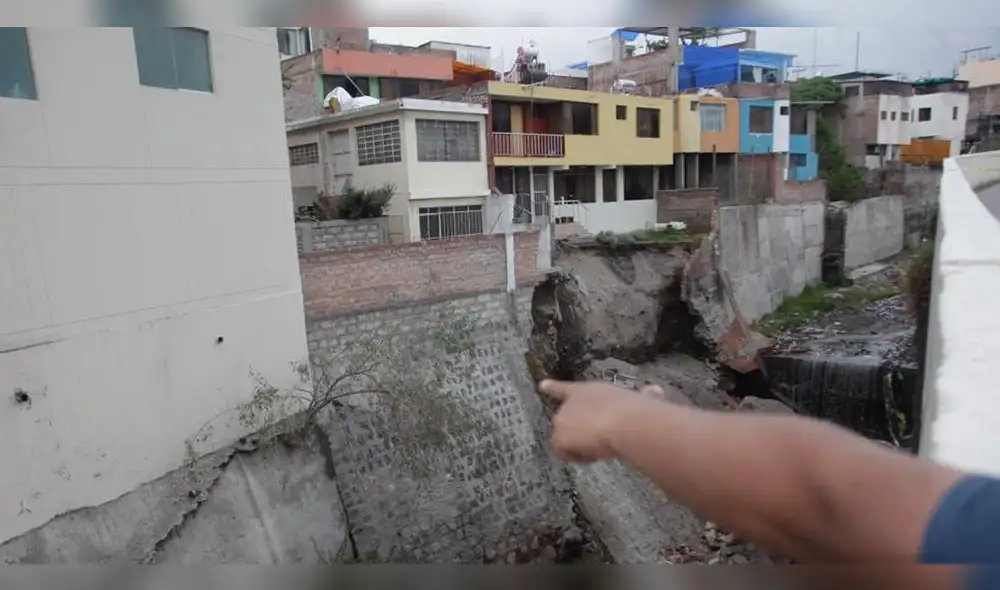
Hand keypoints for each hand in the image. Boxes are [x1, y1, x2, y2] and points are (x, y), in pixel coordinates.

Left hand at [539, 379, 662, 462]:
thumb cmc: (636, 410)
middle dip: (579, 434)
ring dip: (582, 447)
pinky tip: (595, 452)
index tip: (541, 385)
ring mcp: (562, 418)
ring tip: (602, 445)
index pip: (566, 388)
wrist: (625, 420)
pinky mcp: (559, 435)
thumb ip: (644, 398)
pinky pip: (566, 455)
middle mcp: (570, 402)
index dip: (553, 387)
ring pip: (567, 442)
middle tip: (601, 441)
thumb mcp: (639, 400)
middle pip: (565, 423)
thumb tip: (657, 391)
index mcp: (588, 390)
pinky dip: (580, 457)